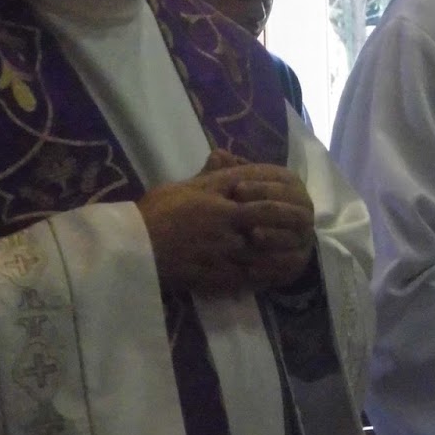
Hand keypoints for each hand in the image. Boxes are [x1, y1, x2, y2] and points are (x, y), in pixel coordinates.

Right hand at [137, 157, 315, 295]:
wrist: (134, 246)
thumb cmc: (155, 212)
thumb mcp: (182, 186)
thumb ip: (208, 175)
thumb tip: (221, 156)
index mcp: (218, 200)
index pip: (259, 198)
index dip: (276, 203)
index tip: (291, 205)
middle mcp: (225, 224)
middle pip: (265, 226)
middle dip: (283, 231)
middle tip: (301, 234)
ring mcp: (222, 252)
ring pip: (261, 254)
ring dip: (278, 255)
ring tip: (293, 257)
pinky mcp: (215, 276)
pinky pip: (247, 278)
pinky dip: (262, 277)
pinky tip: (270, 277)